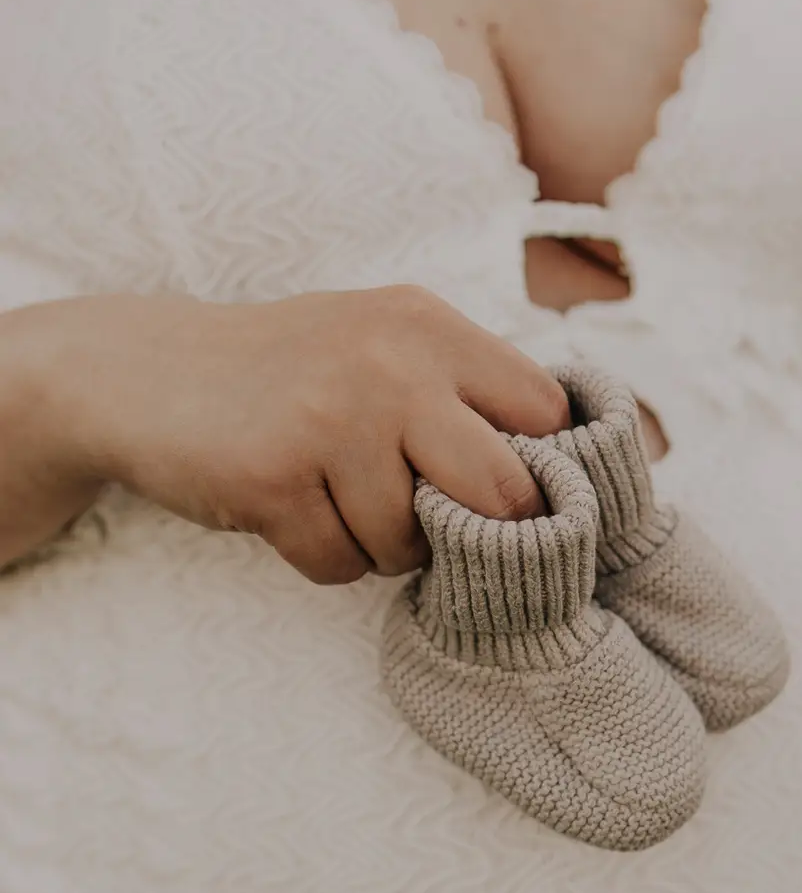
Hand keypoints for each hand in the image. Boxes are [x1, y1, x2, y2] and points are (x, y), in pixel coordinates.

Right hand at [25, 286, 570, 584]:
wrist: (142, 373)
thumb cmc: (289, 377)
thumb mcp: (384, 348)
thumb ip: (465, 393)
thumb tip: (568, 481)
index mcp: (431, 327)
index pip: (548, 414)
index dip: (537, 470)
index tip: (502, 493)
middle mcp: (392, 363)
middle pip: (506, 493)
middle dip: (477, 530)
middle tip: (432, 521)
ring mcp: (332, 418)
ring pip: (413, 546)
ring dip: (380, 548)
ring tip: (334, 498)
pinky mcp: (275, 476)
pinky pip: (340, 565)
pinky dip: (322, 558)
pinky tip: (289, 509)